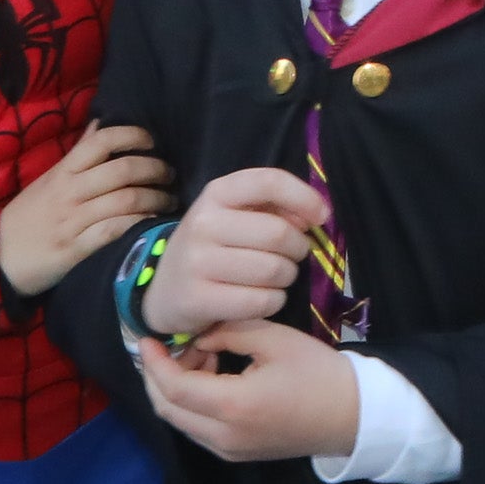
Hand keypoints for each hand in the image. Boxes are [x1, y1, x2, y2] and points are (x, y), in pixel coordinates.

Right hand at [0, 122, 177, 299]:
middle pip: (122, 169)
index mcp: (63, 171)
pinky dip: (139, 223)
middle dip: (155, 168)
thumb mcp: (49, 180)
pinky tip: (153, 223)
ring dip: (156, 198)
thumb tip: (101, 123)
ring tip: (169, 200)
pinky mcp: (76, 249)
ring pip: (125, 199)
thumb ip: (77, 154)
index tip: (151, 141)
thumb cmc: (30, 216)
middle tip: (169, 174)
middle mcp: (70, 192)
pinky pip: (115, 230)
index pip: (101, 141)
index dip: (132, 135)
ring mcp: (73, 220)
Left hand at [131, 317, 361, 463]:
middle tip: (172, 346)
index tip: (148, 338)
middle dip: (159, 376)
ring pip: (180, 421)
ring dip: (176, 389)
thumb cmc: (318, 373)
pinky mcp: (236, 453)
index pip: (174, 388)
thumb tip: (200, 338)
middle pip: (167, 409)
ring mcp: (228, 450)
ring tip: (201, 355)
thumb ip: (229, 333)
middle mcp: (223, 436)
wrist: (353, 416)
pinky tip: (213, 376)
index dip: (154, 363)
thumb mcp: (274, 340)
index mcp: (232, 406)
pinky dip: (192, 402)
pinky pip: (197, 428)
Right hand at [140, 166, 323, 337]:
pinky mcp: (198, 299)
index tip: (322, 217)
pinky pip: (261, 302)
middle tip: (292, 256)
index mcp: (217, 194)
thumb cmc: (212, 248)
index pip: (269, 181)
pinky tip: (263, 298)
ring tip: (275, 278)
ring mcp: (197, 262)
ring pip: (274, 270)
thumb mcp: (235, 216)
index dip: (304, 197)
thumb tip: (315, 216)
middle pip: (279, 233)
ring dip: (287, 278)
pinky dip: (273, 302)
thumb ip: (274, 208)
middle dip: (299, 248)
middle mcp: (203, 223)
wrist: (162, 290)